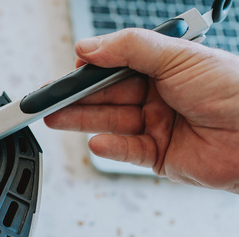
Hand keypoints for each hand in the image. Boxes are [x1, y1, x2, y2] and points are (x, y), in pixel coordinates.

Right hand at [44, 28, 238, 193]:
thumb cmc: (235, 91)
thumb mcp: (178, 57)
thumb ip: (129, 48)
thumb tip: (89, 47)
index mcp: (166, 67)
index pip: (117, 66)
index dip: (91, 69)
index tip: (68, 71)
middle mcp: (160, 95)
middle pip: (108, 95)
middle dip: (77, 97)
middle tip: (48, 99)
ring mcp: (159, 125)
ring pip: (111, 122)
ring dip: (83, 120)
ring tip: (55, 119)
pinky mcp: (161, 156)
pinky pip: (127, 150)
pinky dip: (110, 146)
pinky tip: (96, 140)